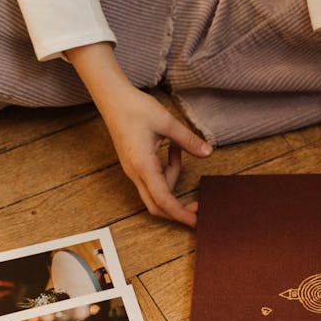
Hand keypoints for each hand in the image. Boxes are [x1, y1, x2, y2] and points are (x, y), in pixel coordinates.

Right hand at [66, 43, 211, 226]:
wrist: (112, 99)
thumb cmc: (136, 108)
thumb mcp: (167, 122)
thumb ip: (188, 140)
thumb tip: (208, 153)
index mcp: (143, 165)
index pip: (163, 200)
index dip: (181, 214)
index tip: (196, 221)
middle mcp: (136, 173)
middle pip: (157, 205)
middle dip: (178, 209)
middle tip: (198, 205)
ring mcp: (134, 170)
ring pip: (157, 190)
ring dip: (173, 177)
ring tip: (178, 149)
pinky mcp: (135, 165)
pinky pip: (154, 178)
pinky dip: (167, 170)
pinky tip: (173, 150)